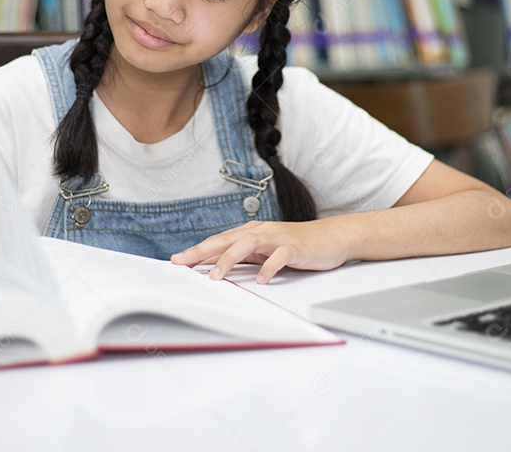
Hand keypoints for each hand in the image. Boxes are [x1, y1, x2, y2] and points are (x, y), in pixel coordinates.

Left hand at [170, 219, 353, 283]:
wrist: (333, 237)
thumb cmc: (299, 244)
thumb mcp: (267, 250)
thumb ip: (246, 257)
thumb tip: (219, 268)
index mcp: (252, 232)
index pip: (219, 241)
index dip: (197, 250)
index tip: (177, 260)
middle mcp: (261, 231)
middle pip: (226, 239)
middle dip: (202, 251)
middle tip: (182, 263)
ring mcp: (278, 237)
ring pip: (248, 244)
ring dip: (229, 259)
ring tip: (216, 276)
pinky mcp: (295, 246)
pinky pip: (279, 256)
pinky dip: (269, 267)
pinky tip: (261, 279)